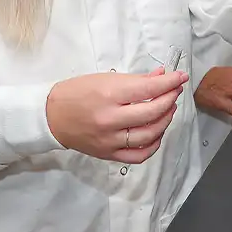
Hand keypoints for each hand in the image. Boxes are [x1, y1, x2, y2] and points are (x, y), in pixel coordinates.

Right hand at [46, 67, 188, 163]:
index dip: (169, 82)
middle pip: (152, 111)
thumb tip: (161, 76)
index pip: (149, 89)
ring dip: (165, 120)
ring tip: (168, 109)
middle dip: (169, 99)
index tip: (181, 77)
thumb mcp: (105, 79)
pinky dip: (153, 145)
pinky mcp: (108, 154)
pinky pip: (138, 155)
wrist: (51, 116)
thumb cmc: (77, 92)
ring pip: (149, 134)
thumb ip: (136, 80)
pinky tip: (157, 133)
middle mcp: (111, 119)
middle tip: (175, 91)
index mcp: (110, 95)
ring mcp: (110, 140)